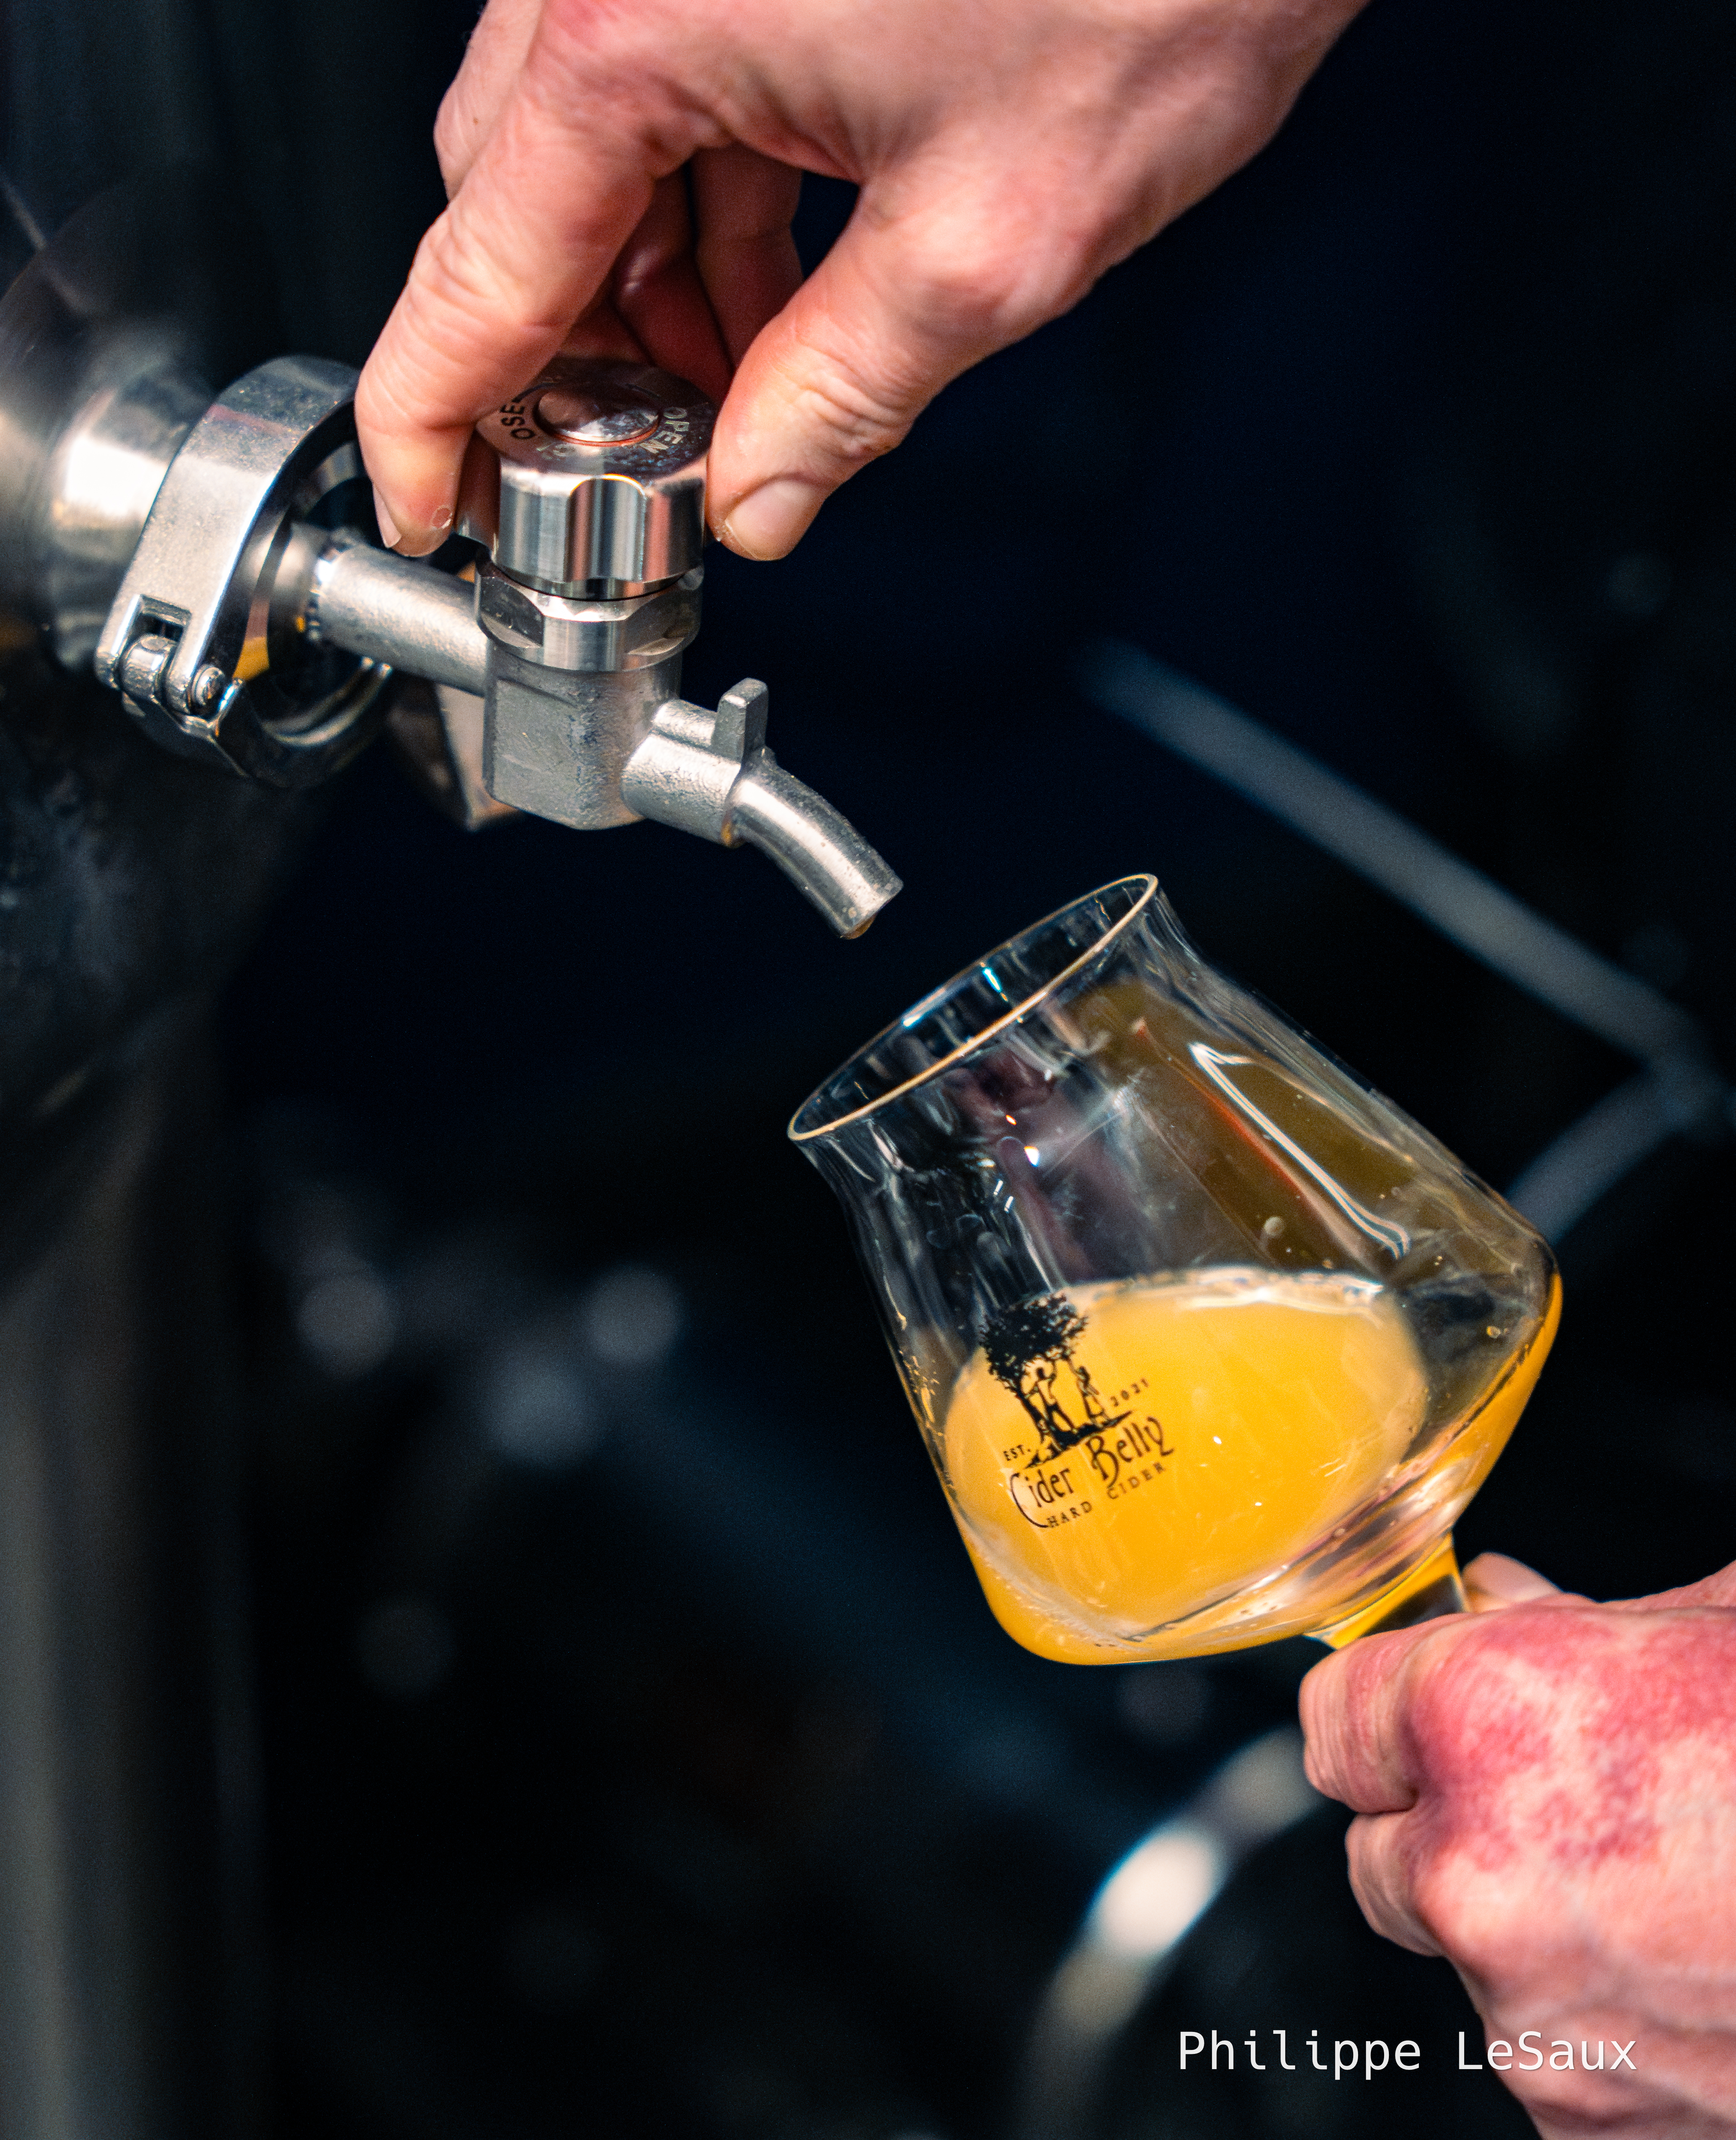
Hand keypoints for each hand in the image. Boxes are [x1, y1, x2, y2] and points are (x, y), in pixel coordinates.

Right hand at [356, 0, 1365, 556]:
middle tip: (629, 476)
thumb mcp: (993, 242)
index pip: (477, 269)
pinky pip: (679, 95)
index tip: (424, 502)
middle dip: (568, 363)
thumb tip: (761, 492)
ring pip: (598, 157)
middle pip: (517, 205)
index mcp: (638, 28)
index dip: (436, 415)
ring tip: (736, 400)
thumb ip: (847, 393)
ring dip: (649, 297)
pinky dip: (712, 212)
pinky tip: (775, 300)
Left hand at [1301, 1553, 1735, 2136]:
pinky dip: (1585, 2008)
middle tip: (1567, 1799)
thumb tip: (1486, 1594)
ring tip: (1661, 1886)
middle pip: (1379, 1840)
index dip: (1388, 1707)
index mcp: (1483, 1721)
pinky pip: (1531, 2036)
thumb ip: (1562, 1618)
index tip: (1425, 1710)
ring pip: (1456, 1943)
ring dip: (1521, 1916)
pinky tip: (1685, 1965)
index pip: (1332, 1715)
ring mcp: (1525, 2009)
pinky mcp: (1575, 2113)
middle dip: (1447, 1817)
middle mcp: (1474, 1869)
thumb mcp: (1705, 1628)